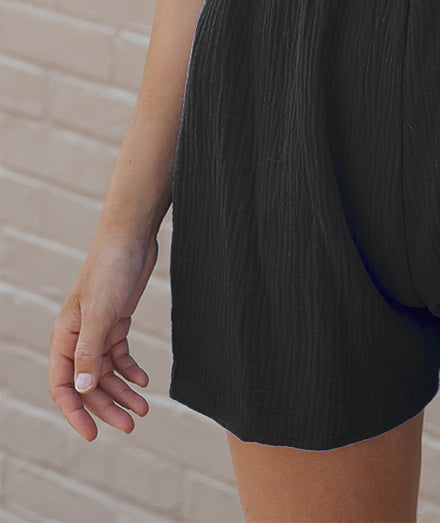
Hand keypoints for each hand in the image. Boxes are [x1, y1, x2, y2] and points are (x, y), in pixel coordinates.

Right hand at [49, 230, 158, 441]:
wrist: (131, 239)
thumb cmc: (110, 270)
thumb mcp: (100, 314)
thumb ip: (89, 352)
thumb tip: (82, 388)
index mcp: (64, 337)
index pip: (62, 385)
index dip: (76, 412)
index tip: (93, 434)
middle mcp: (77, 337)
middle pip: (88, 383)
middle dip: (107, 406)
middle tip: (131, 425)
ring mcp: (97, 330)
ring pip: (107, 372)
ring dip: (123, 391)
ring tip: (143, 409)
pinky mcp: (116, 322)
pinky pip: (120, 355)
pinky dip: (131, 370)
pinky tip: (144, 381)